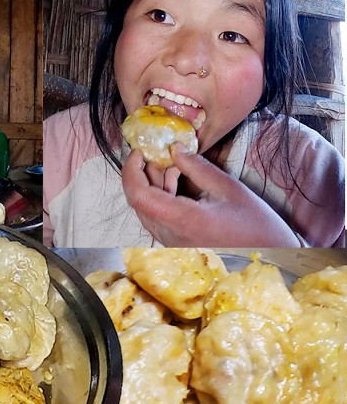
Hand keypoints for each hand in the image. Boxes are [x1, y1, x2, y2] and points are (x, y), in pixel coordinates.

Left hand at [122, 146, 300, 245]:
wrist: (271, 255)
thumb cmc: (256, 225)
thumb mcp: (228, 187)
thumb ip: (197, 167)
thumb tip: (174, 149)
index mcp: (182, 220)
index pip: (139, 195)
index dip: (131, 171)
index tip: (138, 152)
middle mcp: (170, 235)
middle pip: (139, 202)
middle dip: (143, 174)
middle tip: (157, 154)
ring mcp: (170, 243)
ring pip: (146, 210)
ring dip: (152, 186)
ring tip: (173, 167)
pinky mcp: (175, 245)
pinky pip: (157, 218)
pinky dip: (160, 198)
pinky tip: (177, 183)